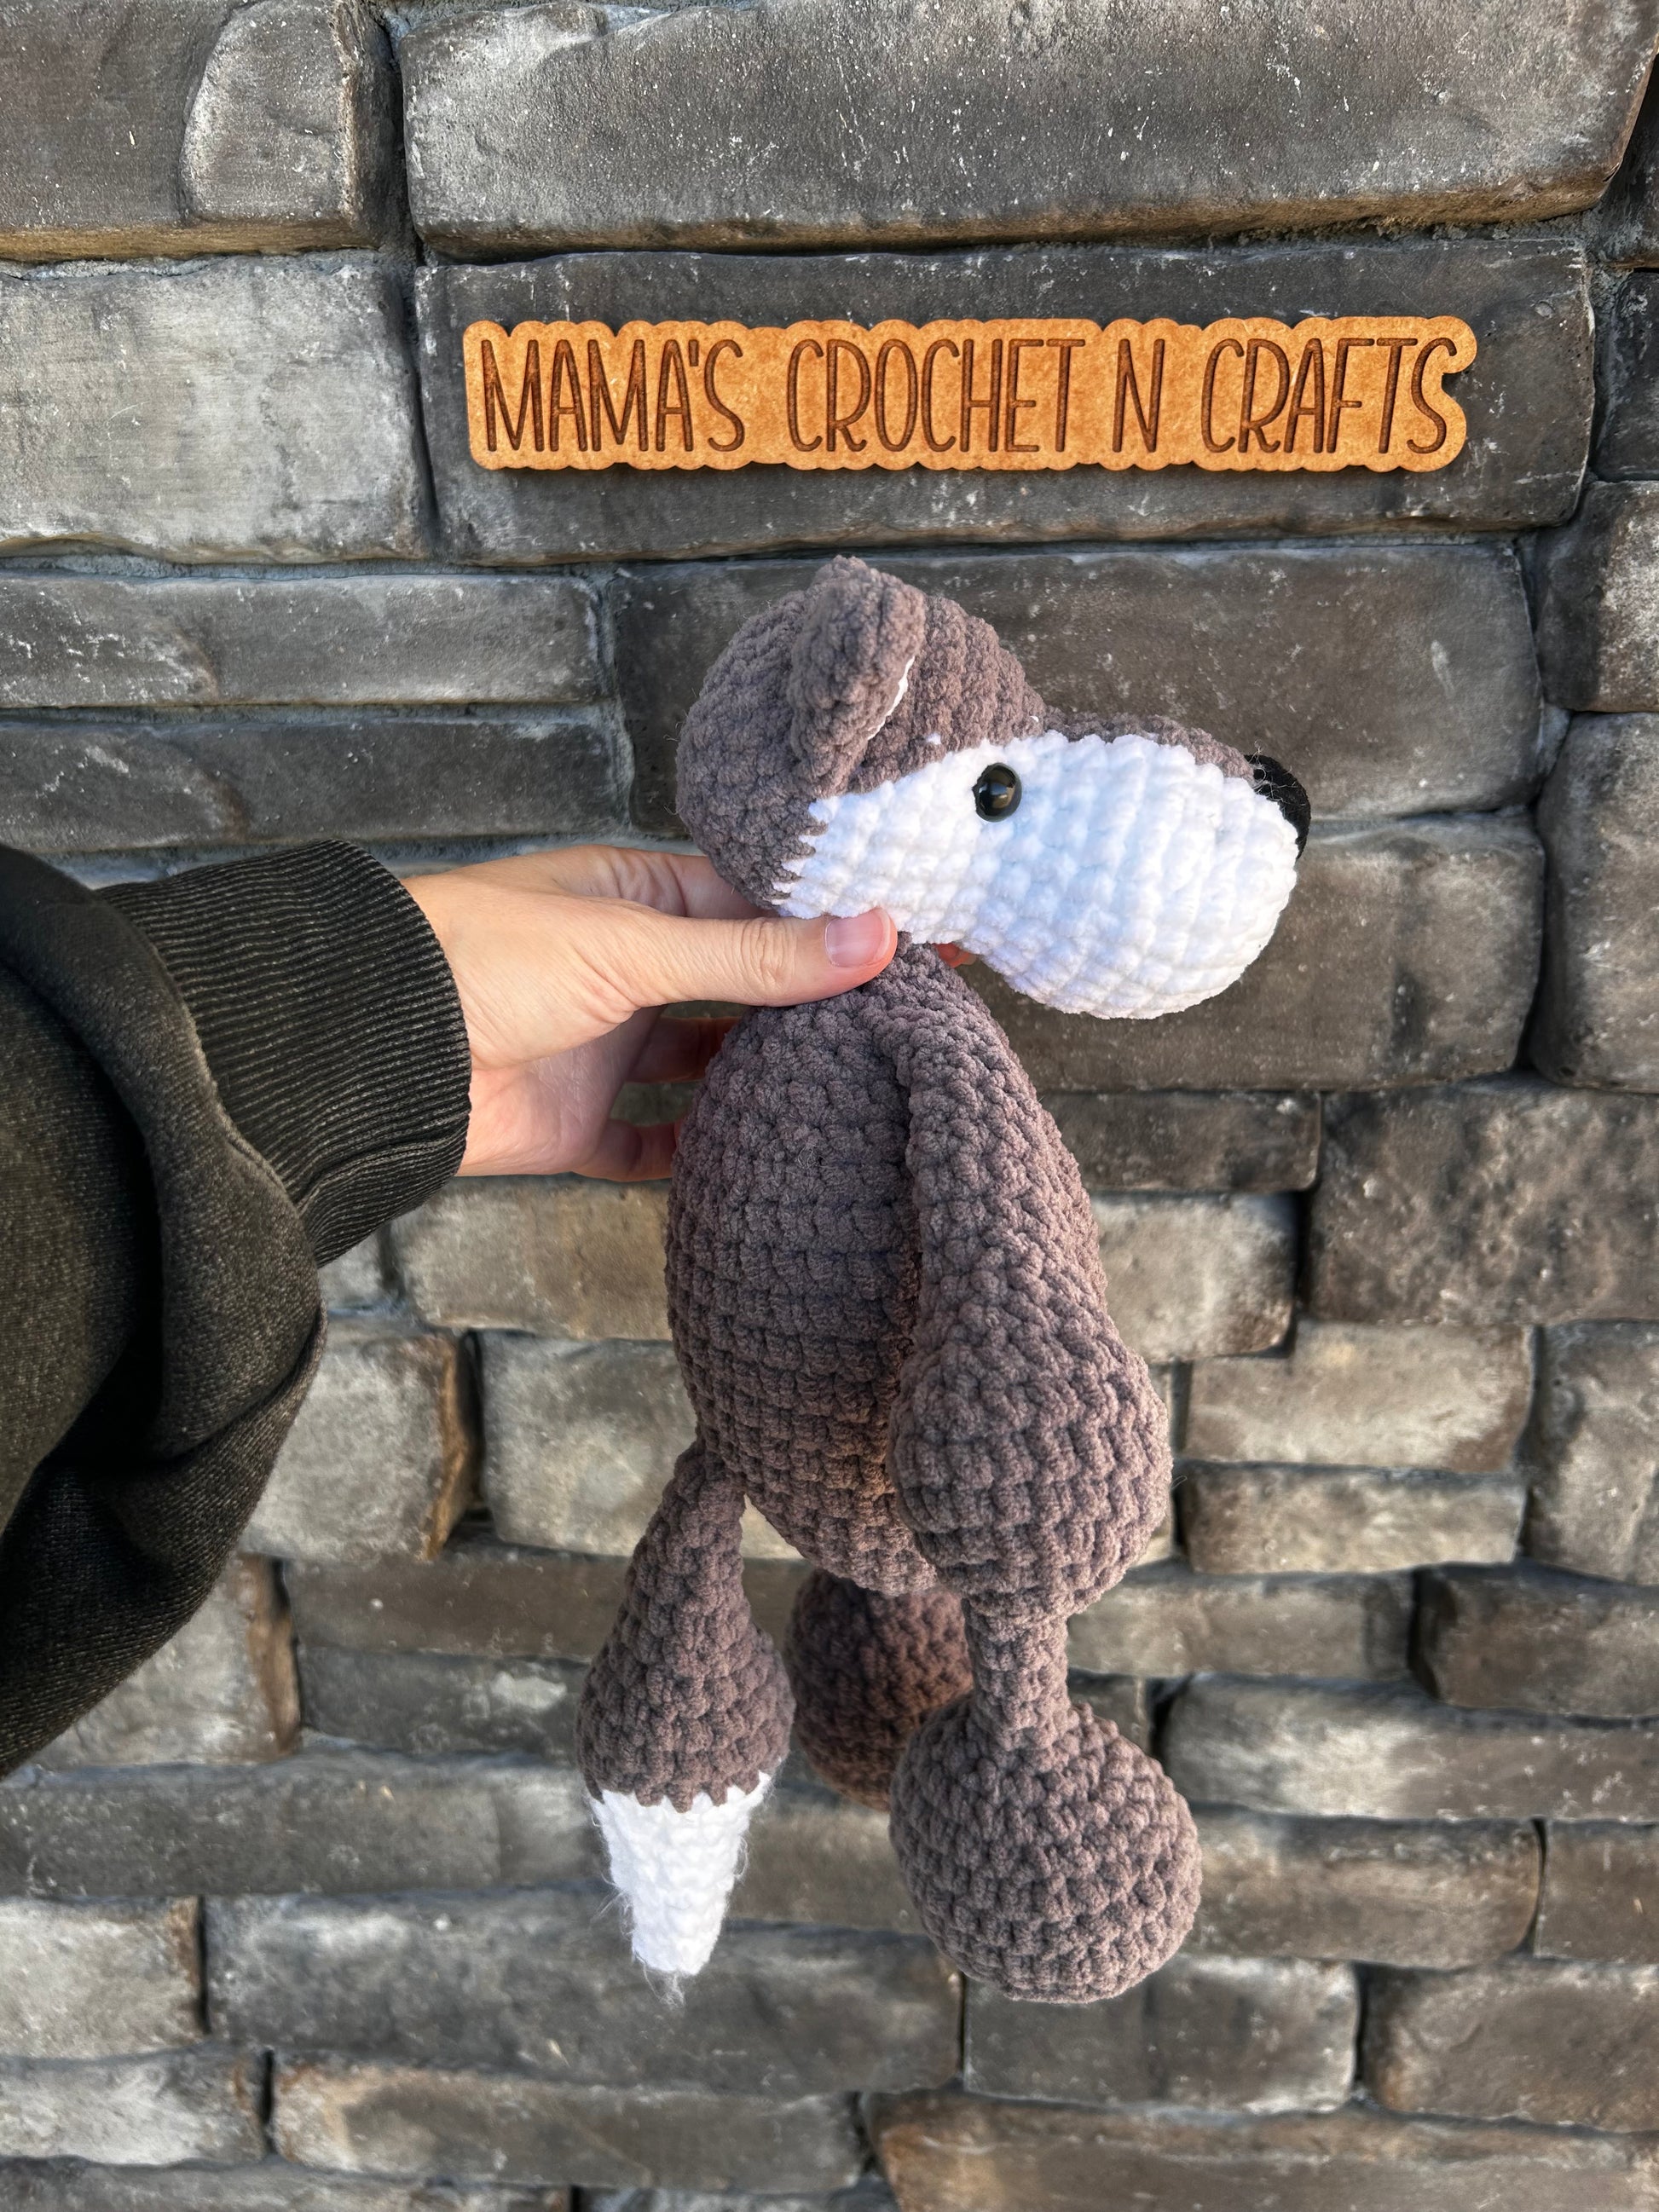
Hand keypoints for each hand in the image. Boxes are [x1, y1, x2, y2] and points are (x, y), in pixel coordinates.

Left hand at [405, 846, 894, 1179]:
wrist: (377, 1053)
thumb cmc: (482, 958)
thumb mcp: (633, 946)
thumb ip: (753, 953)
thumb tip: (873, 935)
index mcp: (634, 896)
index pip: (754, 905)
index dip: (831, 924)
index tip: (916, 942)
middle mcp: (625, 968)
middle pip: (738, 987)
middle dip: (808, 1006)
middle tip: (906, 1023)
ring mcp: (603, 1047)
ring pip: (704, 1066)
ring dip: (761, 1079)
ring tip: (851, 1089)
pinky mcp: (579, 1123)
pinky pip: (652, 1145)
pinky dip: (697, 1154)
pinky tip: (757, 1156)